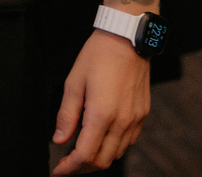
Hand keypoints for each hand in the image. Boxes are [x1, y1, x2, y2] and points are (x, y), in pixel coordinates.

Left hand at [52, 30, 150, 173]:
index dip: (69, 168)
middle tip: (67, 164)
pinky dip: (113, 148)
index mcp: (102, 114)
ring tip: (82, 152)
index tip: (58, 171)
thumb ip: (66, 114)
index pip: (85, 155)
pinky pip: (129, 142)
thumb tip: (59, 140)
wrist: (128, 37)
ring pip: (117, 154)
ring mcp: (135, 119)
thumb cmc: (99, 55)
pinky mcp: (143, 114)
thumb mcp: (74, 82)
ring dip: (98, 159)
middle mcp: (122, 121)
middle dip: (82, 168)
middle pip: (102, 161)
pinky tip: (101, 139)